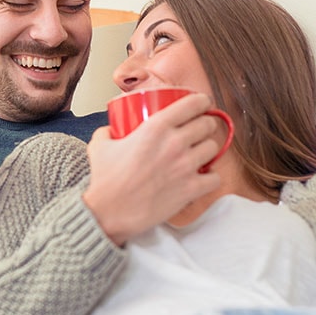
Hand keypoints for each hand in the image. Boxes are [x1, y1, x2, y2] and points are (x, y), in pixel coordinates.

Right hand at [81, 93, 222, 244]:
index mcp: (155, 127)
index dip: (201, 101)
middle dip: (205, 124)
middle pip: (207, 124)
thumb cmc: (105, 180)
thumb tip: (112, 129)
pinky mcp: (191, 189)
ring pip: (213, 148)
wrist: (108, 213)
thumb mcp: (100, 145)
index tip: (202, 103)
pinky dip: (211, 177)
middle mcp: (174, 143)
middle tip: (199, 129)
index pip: (192, 103)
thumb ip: (108, 131)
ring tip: (200, 153)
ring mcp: (185, 166)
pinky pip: (215, 178)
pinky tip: (203, 177)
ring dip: (208, 149)